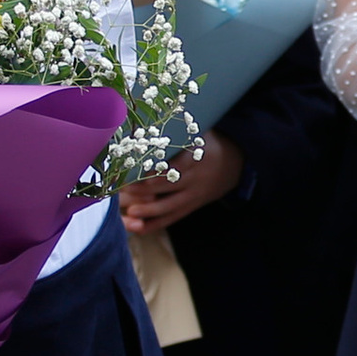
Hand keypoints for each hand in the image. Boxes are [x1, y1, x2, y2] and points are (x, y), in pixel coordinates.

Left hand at [121, 132, 242, 231]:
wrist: (232, 164)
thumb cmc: (204, 143)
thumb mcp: (196, 132)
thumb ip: (175, 132)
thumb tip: (141, 129)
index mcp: (198, 154)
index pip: (184, 161)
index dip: (168, 168)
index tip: (149, 173)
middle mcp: (196, 176)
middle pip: (171, 185)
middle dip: (146, 189)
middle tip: (124, 189)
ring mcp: (193, 194)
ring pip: (170, 205)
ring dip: (148, 209)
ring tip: (129, 211)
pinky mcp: (191, 206)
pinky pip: (171, 218)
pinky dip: (152, 224)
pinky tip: (134, 226)